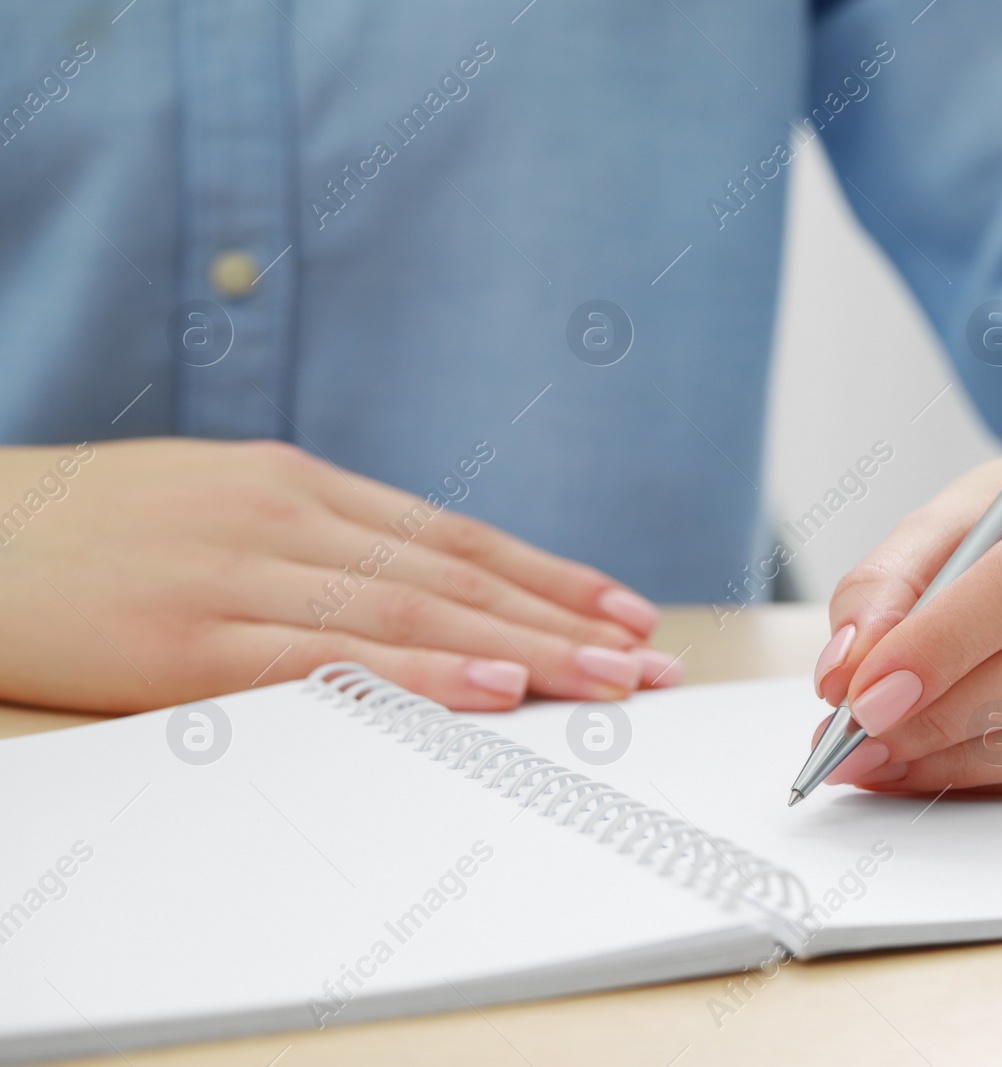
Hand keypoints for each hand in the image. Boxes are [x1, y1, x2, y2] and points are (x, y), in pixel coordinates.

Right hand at [0, 438, 679, 711]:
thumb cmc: (94, 530)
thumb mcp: (220, 504)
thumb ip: (319, 538)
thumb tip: (424, 584)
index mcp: (299, 484)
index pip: (457, 536)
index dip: (550, 576)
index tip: (624, 609)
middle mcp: (285, 517)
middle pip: (456, 576)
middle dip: (564, 622)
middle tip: (647, 660)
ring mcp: (237, 573)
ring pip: (413, 614)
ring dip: (522, 650)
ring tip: (606, 681)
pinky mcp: (186, 639)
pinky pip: (325, 660)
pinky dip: (417, 677)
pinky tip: (487, 691)